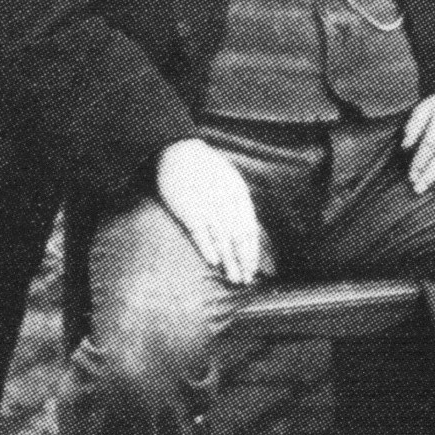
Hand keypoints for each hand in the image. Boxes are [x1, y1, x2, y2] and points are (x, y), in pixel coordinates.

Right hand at [155, 138, 264, 285]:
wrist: (180, 154)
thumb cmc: (206, 171)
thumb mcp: (229, 183)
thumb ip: (237, 206)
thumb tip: (247, 230)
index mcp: (239, 196)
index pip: (250, 230)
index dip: (252, 252)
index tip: (254, 269)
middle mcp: (226, 203)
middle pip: (239, 238)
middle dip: (244, 261)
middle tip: (246, 280)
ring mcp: (208, 207)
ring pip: (222, 239)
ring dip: (229, 260)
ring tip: (234, 278)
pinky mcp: (189, 210)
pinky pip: (200, 232)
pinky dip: (207, 247)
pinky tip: (214, 262)